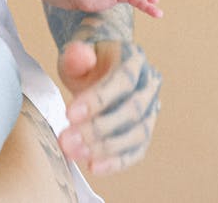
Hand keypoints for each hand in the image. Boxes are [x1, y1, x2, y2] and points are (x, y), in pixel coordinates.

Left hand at [58, 40, 161, 174]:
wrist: (97, 64)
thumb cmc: (87, 59)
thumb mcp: (77, 52)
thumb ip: (76, 54)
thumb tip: (80, 56)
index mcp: (133, 60)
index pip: (122, 81)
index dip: (97, 99)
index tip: (69, 114)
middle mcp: (148, 85)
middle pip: (131, 111)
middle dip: (97, 129)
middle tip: (67, 139)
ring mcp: (150, 111)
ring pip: (137, 134)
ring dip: (105, 148)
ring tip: (75, 152)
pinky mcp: (144, 132)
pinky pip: (136, 151)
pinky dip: (116, 162)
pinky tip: (94, 166)